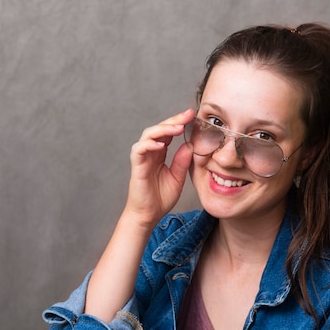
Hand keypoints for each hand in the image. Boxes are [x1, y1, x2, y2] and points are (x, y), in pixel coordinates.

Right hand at [124, 109, 194, 227]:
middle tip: (188, 114)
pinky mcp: (136, 166)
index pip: (168, 132)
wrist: (148, 215)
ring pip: (148, 135)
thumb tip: (191, 145)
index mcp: (160, 153)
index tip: (193, 115)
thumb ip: (182, 161)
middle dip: (173, 120)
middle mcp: (150, 152)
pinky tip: (162, 145)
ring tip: (178, 127)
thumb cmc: (160, 198)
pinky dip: (150, 144)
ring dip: (163, 129)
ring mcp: (142, 158)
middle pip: (159, 129)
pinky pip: (139, 149)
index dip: (179, 122)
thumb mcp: (177, 177)